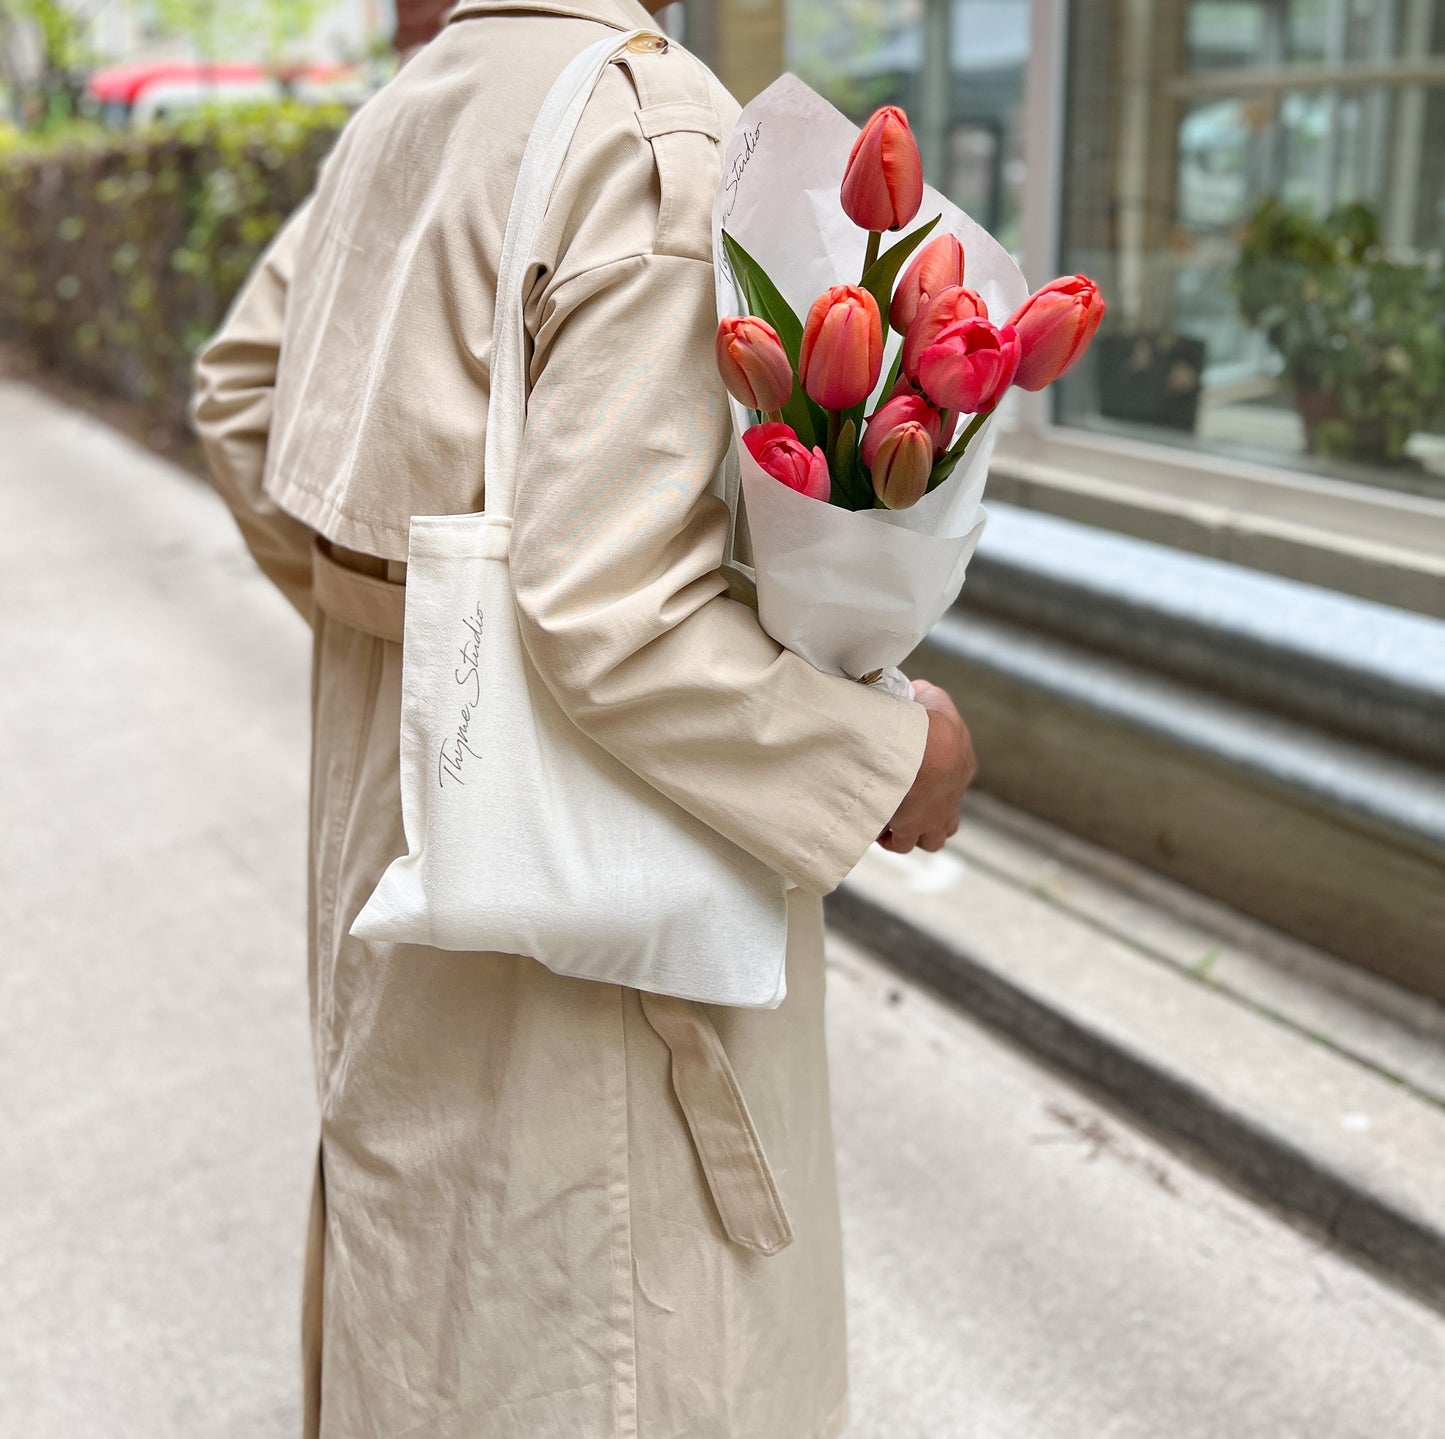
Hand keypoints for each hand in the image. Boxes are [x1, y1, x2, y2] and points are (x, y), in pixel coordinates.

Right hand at [877, 678, 975, 853]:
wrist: (926, 747)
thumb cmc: (930, 722)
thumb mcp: (932, 698)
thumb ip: (925, 697)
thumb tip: (915, 694)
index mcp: (961, 768)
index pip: (951, 784)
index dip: (931, 784)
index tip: (910, 779)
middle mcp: (952, 798)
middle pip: (946, 822)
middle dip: (927, 819)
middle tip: (904, 810)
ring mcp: (934, 817)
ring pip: (931, 840)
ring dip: (911, 834)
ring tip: (889, 822)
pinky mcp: (913, 827)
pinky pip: (902, 843)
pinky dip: (889, 838)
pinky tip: (875, 828)